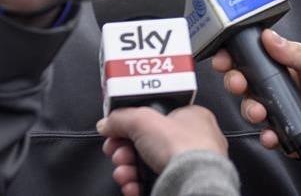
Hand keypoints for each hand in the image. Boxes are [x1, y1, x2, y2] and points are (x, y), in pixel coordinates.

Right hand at [98, 106, 226, 195]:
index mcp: (190, 116)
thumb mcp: (143, 120)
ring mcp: (186, 164)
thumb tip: (107, 123)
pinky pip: (151, 182)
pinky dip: (137, 184)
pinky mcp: (179, 183)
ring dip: (127, 169)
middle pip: (146, 142)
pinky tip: (132, 184)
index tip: (115, 130)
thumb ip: (121, 118)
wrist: (192, 182)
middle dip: (125, 150)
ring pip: (146, 164)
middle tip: (117, 153)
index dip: (131, 123)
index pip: (154, 116)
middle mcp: (191, 140)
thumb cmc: (183, 147)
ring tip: (124, 172)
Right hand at [212, 29, 300, 151]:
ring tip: (260, 112)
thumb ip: (295, 53)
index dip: (236, 56)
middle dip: (236, 82)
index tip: (225, 58)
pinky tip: (272, 134)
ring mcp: (280, 110)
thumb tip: (267, 36)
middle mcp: (279, 87)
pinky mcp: (285, 133)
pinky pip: (267, 135)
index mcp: (286, 65)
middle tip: (238, 83)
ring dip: (249, 109)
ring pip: (251, 108)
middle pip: (245, 82)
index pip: (253, 57)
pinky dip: (266, 136)